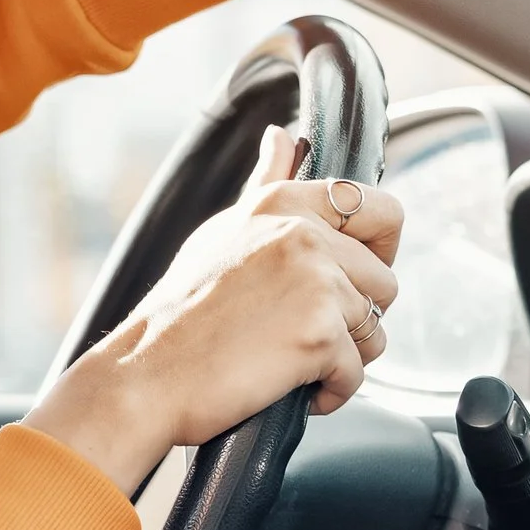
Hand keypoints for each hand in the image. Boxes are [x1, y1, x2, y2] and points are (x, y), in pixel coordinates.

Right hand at [24, 127, 403, 492]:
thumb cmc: (179, 312)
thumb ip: (266, 183)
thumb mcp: (222, 231)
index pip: (382, 211)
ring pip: (375, 331)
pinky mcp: (320, 335)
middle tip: (304, 331)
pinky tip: (291, 388)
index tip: (351, 277)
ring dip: (343, 357)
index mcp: (284, 202)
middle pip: (385, 281)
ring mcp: (315, 283)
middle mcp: (304, 234)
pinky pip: (356, 373)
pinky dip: (331, 392)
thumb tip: (283, 137)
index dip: (379, 251)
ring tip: (291, 360)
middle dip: (356, 317)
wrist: (145, 375)